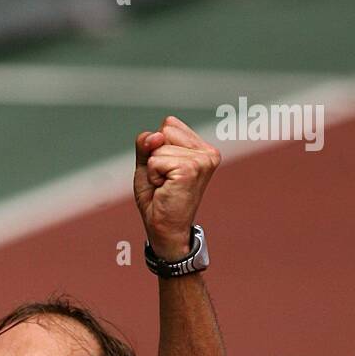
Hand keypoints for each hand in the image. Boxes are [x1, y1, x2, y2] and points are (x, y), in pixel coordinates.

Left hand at [134, 116, 220, 261]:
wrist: (164, 230)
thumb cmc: (158, 199)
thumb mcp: (148, 165)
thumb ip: (147, 143)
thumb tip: (156, 136)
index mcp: (202, 148)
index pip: (169, 124)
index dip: (158, 148)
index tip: (166, 171)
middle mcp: (207, 152)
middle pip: (164, 131)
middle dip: (156, 156)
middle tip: (165, 181)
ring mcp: (201, 161)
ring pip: (159, 146)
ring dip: (154, 169)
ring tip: (166, 186)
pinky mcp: (190, 170)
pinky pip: (155, 160)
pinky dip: (153, 176)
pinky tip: (165, 189)